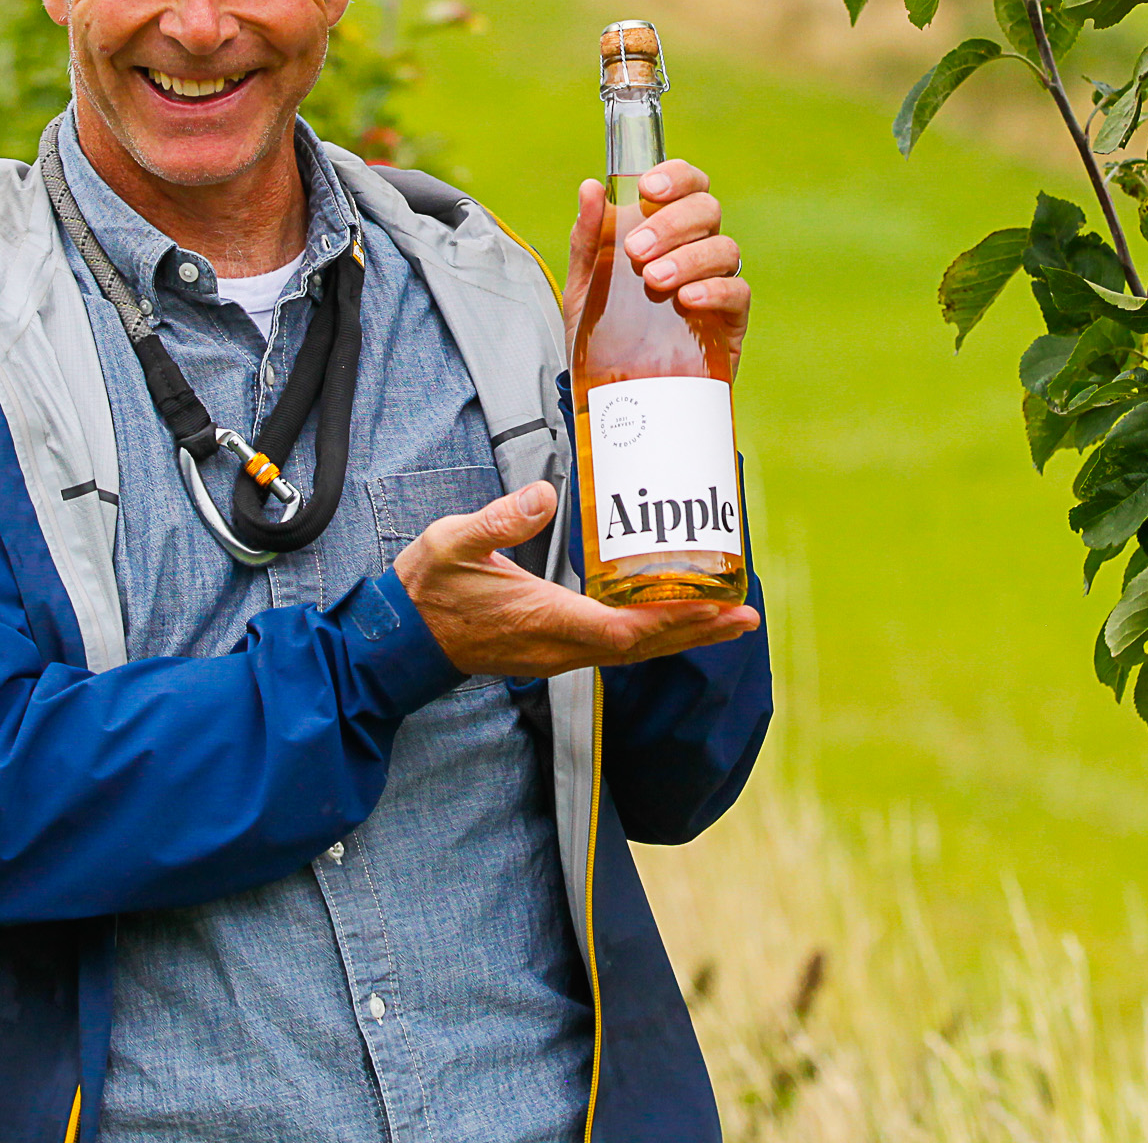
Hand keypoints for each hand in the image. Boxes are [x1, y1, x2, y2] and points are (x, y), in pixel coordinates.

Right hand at [394, 483, 759, 679]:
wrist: (400, 640)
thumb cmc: (427, 589)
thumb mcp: (452, 543)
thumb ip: (498, 521)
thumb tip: (544, 494)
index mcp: (544, 619)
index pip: (622, 628)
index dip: (671, 620)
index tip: (714, 608)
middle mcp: (559, 646)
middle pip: (643, 648)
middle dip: (696, 632)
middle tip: (747, 617)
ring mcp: (556, 653)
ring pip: (633, 652)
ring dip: (681, 637)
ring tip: (725, 619)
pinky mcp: (552, 650)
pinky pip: (615, 648)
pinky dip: (652, 636)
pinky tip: (670, 620)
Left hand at [565, 158, 748, 355]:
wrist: (612, 389)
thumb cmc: (604, 329)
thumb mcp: (585, 282)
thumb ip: (588, 238)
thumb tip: (591, 189)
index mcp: (668, 229)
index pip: (688, 185)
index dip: (676, 177)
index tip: (648, 189)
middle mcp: (697, 248)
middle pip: (707, 210)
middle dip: (672, 223)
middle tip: (636, 251)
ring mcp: (717, 282)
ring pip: (724, 248)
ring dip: (687, 258)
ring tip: (653, 281)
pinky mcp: (730, 320)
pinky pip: (737, 292)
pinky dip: (714, 289)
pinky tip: (687, 299)